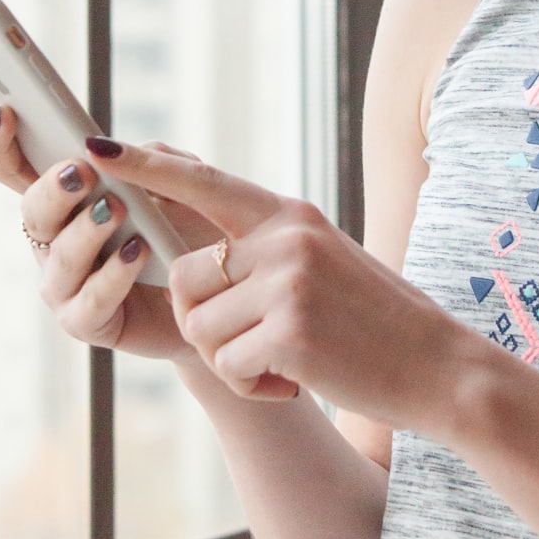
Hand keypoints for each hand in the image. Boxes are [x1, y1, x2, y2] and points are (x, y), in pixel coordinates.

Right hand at [0, 106, 217, 362]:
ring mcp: (67, 285)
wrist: (226, 296)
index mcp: (65, 201)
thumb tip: (108, 147)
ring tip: (117, 209)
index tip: (2, 113)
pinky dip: (113, 274)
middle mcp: (55, 241)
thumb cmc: (195, 236)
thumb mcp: (184, 186)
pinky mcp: (89, 322)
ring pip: (59, 256)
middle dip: (53, 190)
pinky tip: (137, 252)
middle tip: (83, 172)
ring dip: (86, 230)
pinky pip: (90, 300)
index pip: (15, 169)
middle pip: (32, 212)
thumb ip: (150, 161)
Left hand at [82, 137, 466, 427]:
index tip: (97, 151)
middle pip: (185, 276)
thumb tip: (199, 265)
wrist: (440, 367)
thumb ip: (270, 251)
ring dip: (232, 360)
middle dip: (203, 322)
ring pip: (201, 329)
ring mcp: (288, 283)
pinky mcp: (289, 332)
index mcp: (294, 216)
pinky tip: (296, 383)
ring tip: (284, 364)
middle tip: (251, 346)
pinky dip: (253, 387)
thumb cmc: (383, 323)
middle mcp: (286, 240)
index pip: (206, 183)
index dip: (148, 168)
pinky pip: (226, 367)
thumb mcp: (330, 263)